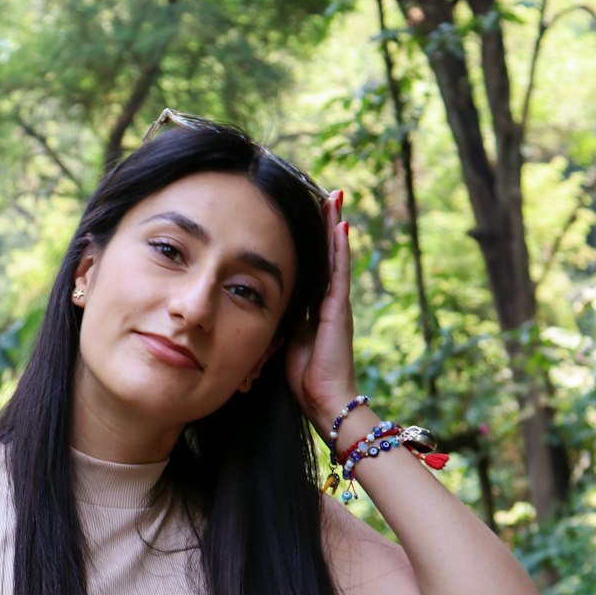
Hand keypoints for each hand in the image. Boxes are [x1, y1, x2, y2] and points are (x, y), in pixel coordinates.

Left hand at [285, 190, 356, 434]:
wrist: (324, 401)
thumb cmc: (303, 379)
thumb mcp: (283, 341)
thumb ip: (277, 321)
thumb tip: (256, 305)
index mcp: (313, 308)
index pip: (310, 265)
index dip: (308, 241)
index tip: (304, 214)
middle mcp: (327, 301)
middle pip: (325, 254)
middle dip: (323, 225)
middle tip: (324, 193)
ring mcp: (336, 304)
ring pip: (334, 256)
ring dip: (333, 226)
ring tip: (333, 197)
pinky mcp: (339, 310)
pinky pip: (339, 272)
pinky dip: (339, 248)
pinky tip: (339, 225)